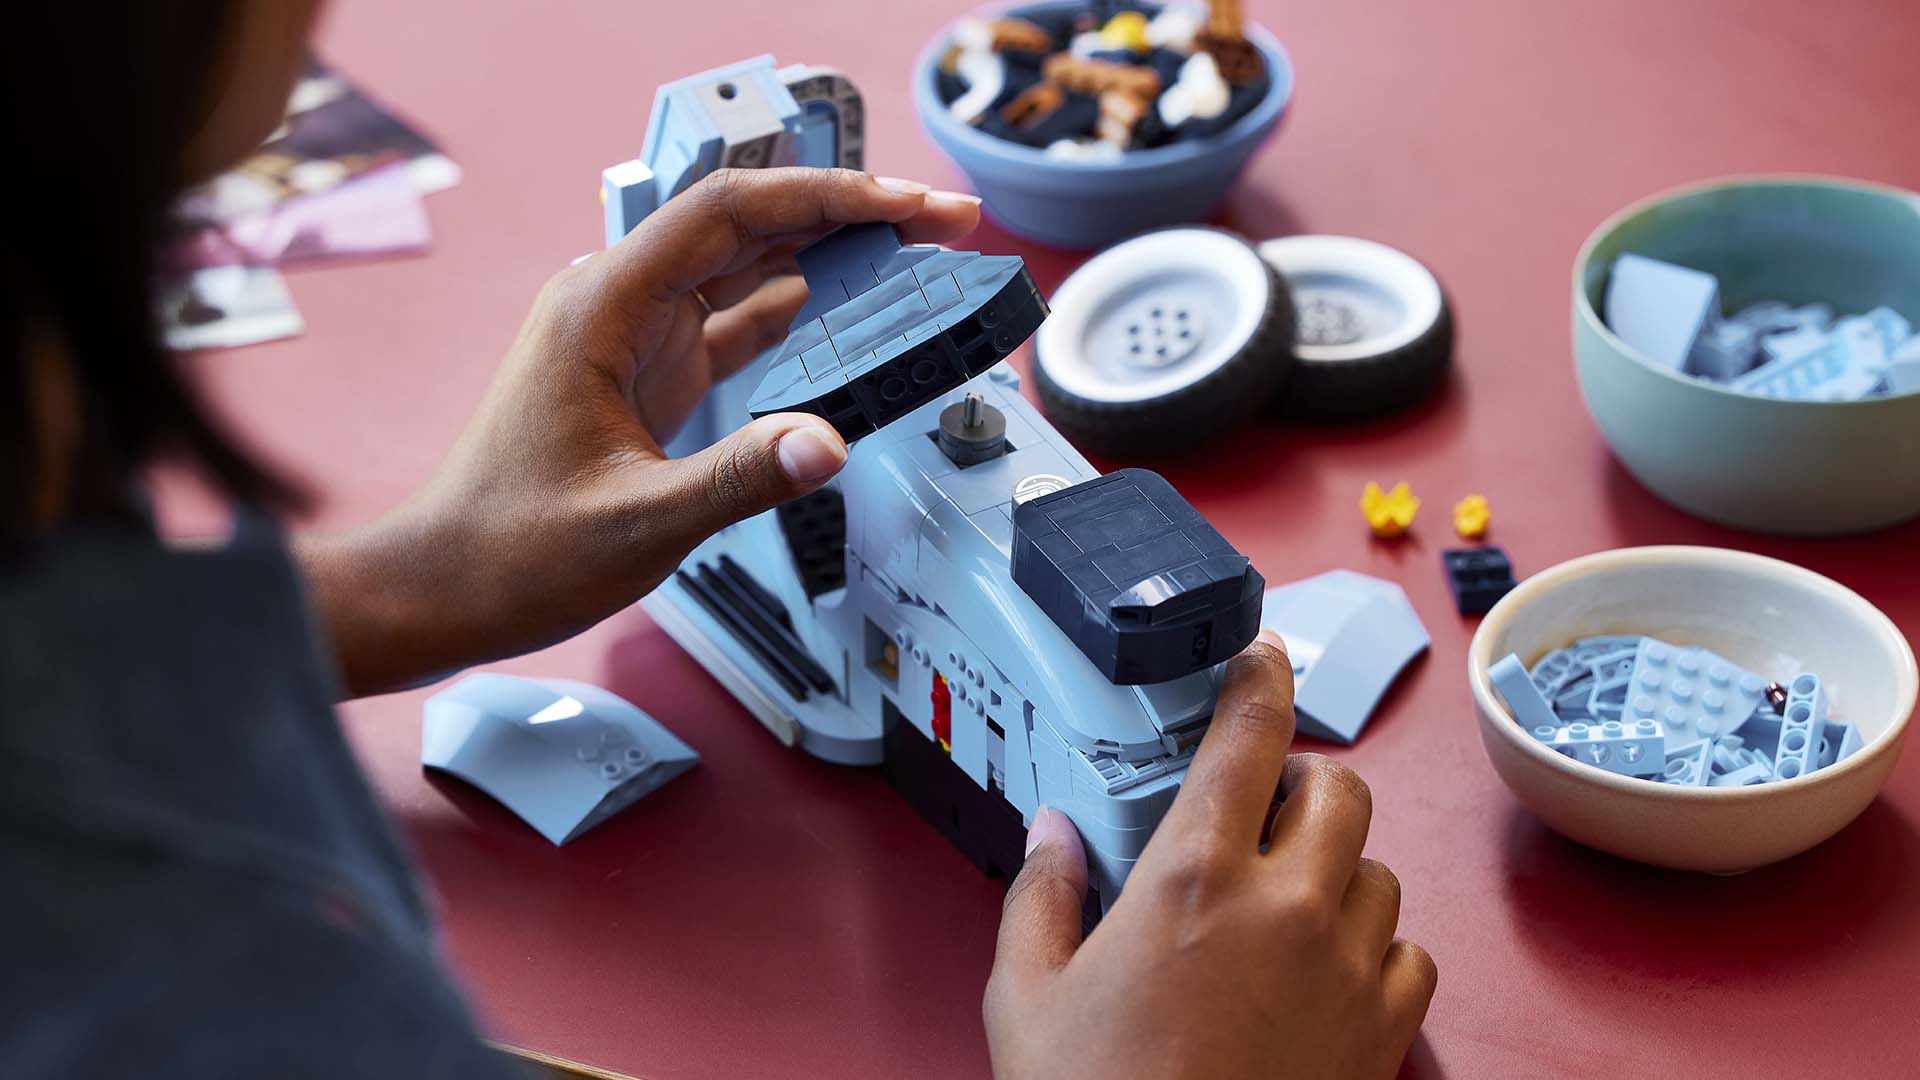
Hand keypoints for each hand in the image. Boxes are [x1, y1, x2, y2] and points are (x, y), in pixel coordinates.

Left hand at [300, 168, 981, 694]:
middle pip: (746, 225)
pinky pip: (727, 321)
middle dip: (845, 213)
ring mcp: (630, 337)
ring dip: (824, 253)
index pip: (729, 213)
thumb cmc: (511, 553)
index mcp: (601, 307)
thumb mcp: (638, 523)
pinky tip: (835, 302)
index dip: (828, 197)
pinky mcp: (643, 377)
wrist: (442, 588)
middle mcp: (615, 304)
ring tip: (908, 252)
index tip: (904, 203)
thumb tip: (830, 443)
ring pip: (741, 267)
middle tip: (938, 220)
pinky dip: (786, 308)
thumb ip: (739, 480)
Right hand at [984, 630, 1436, 1079]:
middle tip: (1262, 811)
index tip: (1261, 657)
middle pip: (1339, 787)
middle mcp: (1286, 907)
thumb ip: (1040, 898)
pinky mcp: (1384, 1033)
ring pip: (1378, 868)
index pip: (1249, 733)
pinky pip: (1411, 953)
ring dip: (1337, 867)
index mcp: (1192, 878)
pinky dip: (1378, 947)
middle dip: (1303, 783)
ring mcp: (1347, 970)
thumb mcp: (1025, 1000)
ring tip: (1285, 902)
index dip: (1260, 677)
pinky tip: (1327, 971)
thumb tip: (1051, 834)